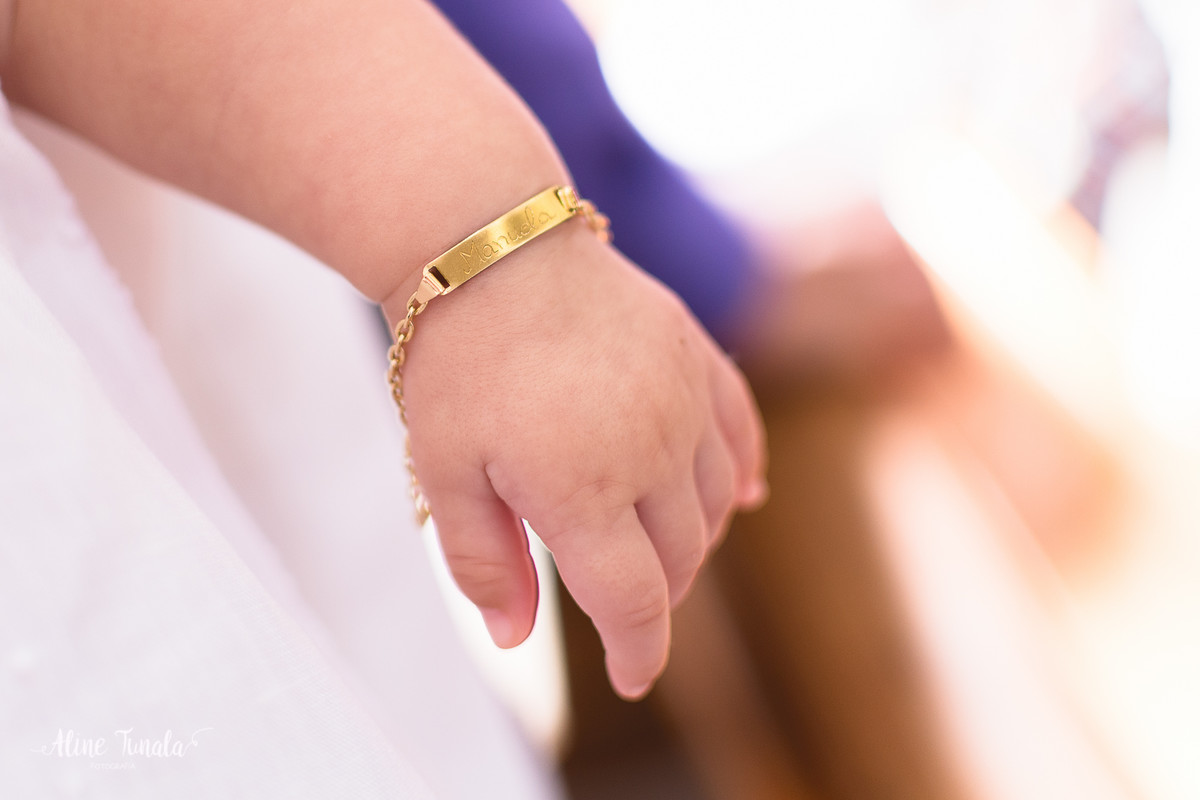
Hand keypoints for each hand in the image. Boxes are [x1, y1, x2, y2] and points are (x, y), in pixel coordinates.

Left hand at [385, 221, 766, 698]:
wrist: (492, 246)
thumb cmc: (457, 363)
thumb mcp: (444, 471)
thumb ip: (483, 562)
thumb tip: (515, 637)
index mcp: (582, 489)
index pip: (634, 601)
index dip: (637, 652)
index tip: (632, 677)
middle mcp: (650, 450)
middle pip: (679, 558)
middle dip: (652, 596)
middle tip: (617, 601)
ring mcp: (683, 400)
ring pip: (715, 504)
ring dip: (690, 541)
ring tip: (654, 548)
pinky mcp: (696, 358)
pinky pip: (741, 432)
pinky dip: (743, 474)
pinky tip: (742, 498)